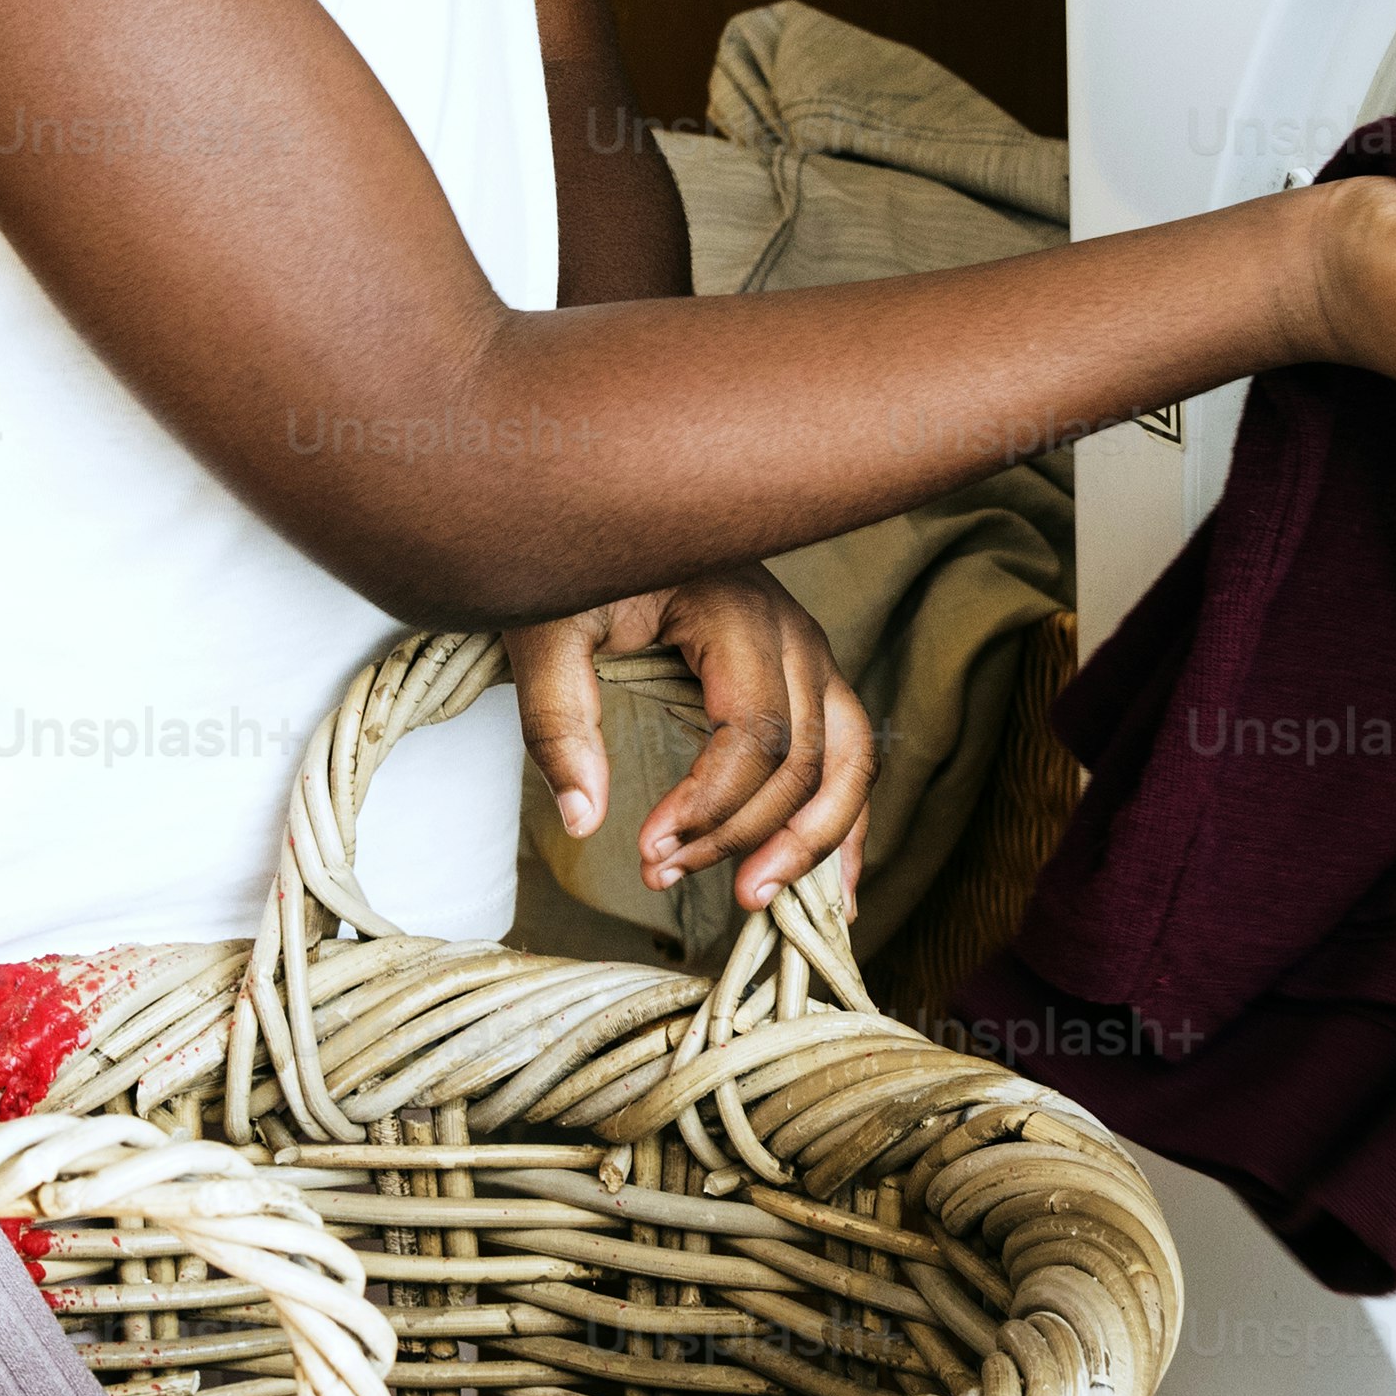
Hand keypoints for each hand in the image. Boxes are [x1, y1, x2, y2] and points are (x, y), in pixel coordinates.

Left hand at [501, 566, 875, 912]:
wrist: (601, 495)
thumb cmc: (573, 556)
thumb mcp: (546, 627)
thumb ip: (559, 718)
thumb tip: (583, 821)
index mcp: (735, 610)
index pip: (756, 733)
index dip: (711, 805)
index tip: (647, 848)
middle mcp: (792, 630)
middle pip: (806, 757)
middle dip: (746, 834)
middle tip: (669, 877)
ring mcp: (808, 651)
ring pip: (849, 760)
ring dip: (812, 840)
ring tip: (758, 900)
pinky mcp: (804, 672)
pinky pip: (849, 752)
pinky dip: (844, 821)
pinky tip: (836, 888)